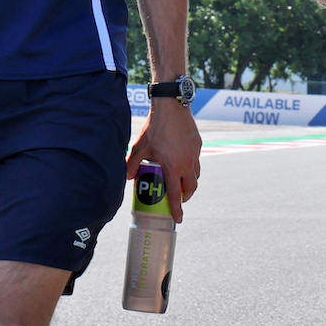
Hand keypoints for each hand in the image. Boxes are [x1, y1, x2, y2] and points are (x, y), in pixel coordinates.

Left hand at [126, 101, 201, 222]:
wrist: (170, 106)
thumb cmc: (154, 126)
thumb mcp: (140, 146)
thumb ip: (133, 164)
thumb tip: (127, 177)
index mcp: (173, 167)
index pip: (176, 194)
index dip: (177, 209)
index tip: (178, 219)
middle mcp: (187, 163)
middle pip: (191, 188)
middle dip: (185, 197)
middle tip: (178, 198)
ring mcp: (195, 154)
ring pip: (196, 175)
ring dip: (190, 182)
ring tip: (180, 181)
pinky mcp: (198, 144)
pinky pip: (197, 161)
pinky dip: (191, 166)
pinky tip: (182, 161)